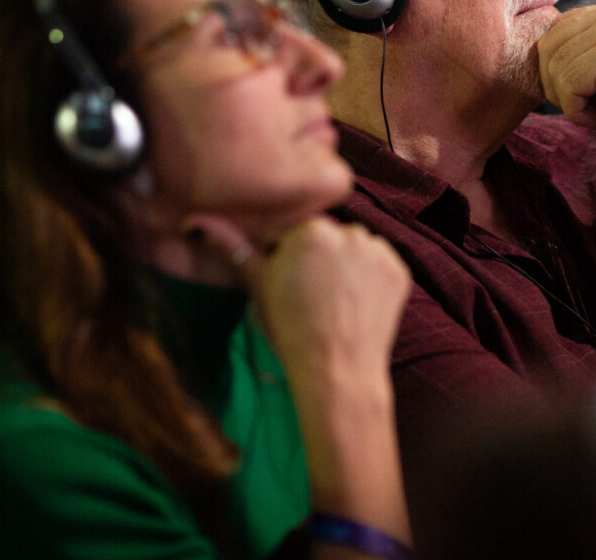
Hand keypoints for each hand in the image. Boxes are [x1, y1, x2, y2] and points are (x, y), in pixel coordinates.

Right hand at [185, 215, 410, 382]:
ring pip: (356, 249)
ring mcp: (379, 251)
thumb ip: (233, 246)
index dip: (291, 257)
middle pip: (330, 237)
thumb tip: (196, 220)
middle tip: (312, 297)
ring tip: (334, 304)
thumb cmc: (290, 332)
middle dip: (320, 258)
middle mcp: (350, 231)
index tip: (290, 283)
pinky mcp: (400, 270)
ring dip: (348, 267)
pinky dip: (371, 281)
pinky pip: (381, 265)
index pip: (298, 231)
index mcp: (311, 230)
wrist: (336, 374)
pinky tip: (357, 306)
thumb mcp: (259, 287)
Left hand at [536, 0, 595, 143]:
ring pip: (554, 67)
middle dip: (555, 83)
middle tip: (581, 108)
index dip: (557, 67)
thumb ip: (586, 51)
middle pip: (549, 45)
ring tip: (595, 115)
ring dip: (567, 101)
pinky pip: (568, 85)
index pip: (558, 30)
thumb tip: (539, 58)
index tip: (578, 95)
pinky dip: (576, 111)